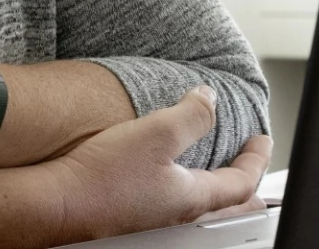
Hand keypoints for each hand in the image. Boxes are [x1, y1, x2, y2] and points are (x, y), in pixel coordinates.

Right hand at [45, 86, 272, 243]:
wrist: (55, 202)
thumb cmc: (103, 176)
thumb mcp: (157, 132)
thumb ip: (192, 114)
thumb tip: (210, 99)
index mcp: (192, 198)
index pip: (242, 183)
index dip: (257, 158)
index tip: (262, 139)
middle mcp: (176, 215)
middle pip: (226, 205)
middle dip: (244, 183)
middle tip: (250, 164)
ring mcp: (152, 219)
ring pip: (198, 205)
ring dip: (213, 185)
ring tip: (214, 166)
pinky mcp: (128, 215)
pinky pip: (170, 203)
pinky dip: (183, 187)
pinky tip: (165, 174)